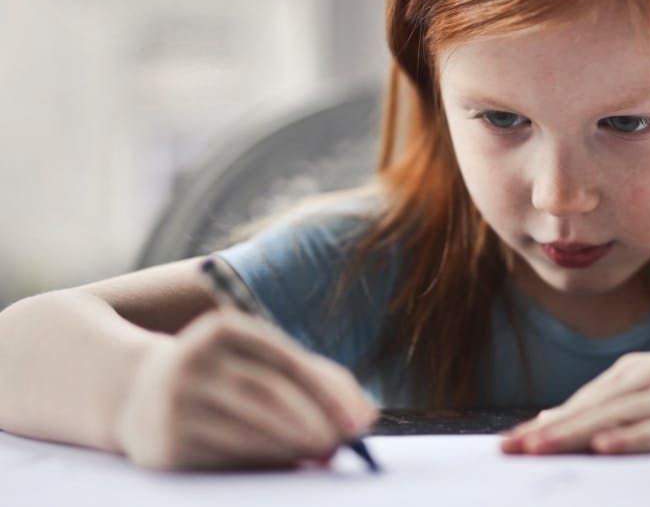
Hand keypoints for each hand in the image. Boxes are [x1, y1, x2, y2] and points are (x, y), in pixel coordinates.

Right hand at [115, 307, 378, 469]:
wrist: (137, 394)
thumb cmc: (225, 375)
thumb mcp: (262, 361)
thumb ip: (319, 380)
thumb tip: (367, 417)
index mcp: (222, 329)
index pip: (285, 360)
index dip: (328, 393)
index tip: (361, 423)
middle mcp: (192, 361)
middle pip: (269, 396)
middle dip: (315, 424)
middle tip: (344, 445)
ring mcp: (174, 404)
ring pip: (251, 431)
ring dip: (295, 448)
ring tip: (322, 454)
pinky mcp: (167, 446)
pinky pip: (229, 459)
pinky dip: (266, 465)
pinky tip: (287, 465)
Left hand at [499, 341, 649, 454]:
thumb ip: (611, 405)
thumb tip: (554, 421)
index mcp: (635, 372)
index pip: (579, 404)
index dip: (542, 426)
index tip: (505, 447)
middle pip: (590, 411)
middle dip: (547, 433)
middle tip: (508, 452)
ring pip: (618, 419)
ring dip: (576, 435)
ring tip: (538, 450)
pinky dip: (633, 439)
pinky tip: (607, 448)